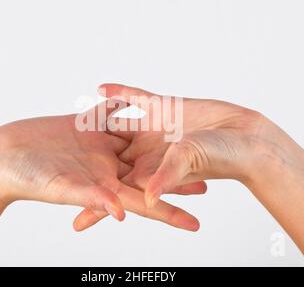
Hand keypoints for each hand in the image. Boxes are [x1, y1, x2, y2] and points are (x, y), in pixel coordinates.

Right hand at [0, 101, 199, 230]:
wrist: (3, 156)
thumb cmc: (26, 178)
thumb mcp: (61, 187)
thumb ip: (92, 198)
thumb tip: (122, 214)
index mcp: (105, 186)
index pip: (145, 201)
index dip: (170, 212)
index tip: (197, 224)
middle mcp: (106, 166)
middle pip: (149, 171)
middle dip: (176, 174)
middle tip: (208, 175)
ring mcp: (98, 145)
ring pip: (137, 142)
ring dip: (160, 139)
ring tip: (187, 137)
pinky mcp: (86, 126)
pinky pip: (114, 115)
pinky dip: (129, 106)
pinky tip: (146, 99)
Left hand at [76, 84, 271, 227]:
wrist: (245, 136)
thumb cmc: (224, 156)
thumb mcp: (190, 163)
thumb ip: (167, 178)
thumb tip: (145, 199)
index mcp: (150, 171)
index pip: (116, 188)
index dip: (94, 200)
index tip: (71, 215)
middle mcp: (148, 152)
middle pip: (109, 159)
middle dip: (86, 161)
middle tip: (58, 161)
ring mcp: (154, 129)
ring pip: (117, 127)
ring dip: (97, 125)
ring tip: (71, 123)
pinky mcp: (164, 108)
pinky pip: (136, 99)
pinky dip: (119, 94)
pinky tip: (100, 88)